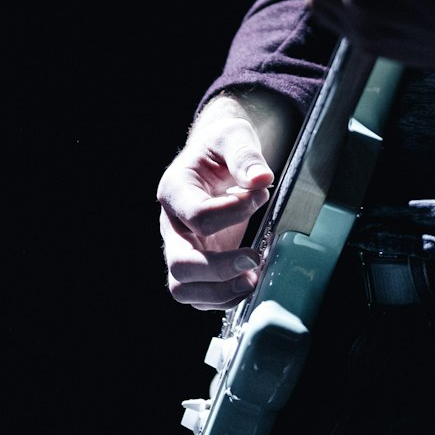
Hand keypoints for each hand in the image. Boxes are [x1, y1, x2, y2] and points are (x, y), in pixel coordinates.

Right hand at [158, 91, 295, 310]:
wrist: (217, 157)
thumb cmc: (222, 146)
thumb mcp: (233, 136)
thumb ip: (245, 155)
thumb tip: (261, 179)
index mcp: (175, 190)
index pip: (197, 215)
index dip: (233, 212)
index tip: (261, 195)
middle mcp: (172, 224)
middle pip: (180, 263)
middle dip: (219, 268)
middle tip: (254, 258)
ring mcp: (182, 246)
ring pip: (184, 287)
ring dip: (220, 291)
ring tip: (253, 280)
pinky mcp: (198, 262)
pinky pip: (200, 295)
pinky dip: (224, 297)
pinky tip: (249, 282)